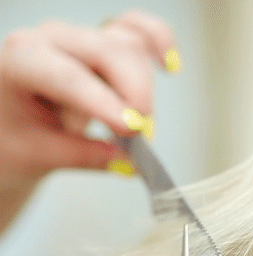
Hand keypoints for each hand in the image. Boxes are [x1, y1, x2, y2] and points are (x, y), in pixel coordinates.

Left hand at [0, 10, 177, 228]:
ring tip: (140, 130)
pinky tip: (170, 65)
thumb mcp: (39, 155)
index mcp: (21, 60)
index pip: (67, 76)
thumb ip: (84, 157)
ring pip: (127, 45)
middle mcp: (52, 40)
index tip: (133, 130)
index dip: (103, 102)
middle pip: (106, 51)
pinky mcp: (104, 44)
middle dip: (134, 93)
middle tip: (143, 138)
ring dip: (144, 88)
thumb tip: (128, 163)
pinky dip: (158, 41)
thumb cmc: (15, 137)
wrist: (10, 124)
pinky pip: (137, 30)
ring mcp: (81, 38)